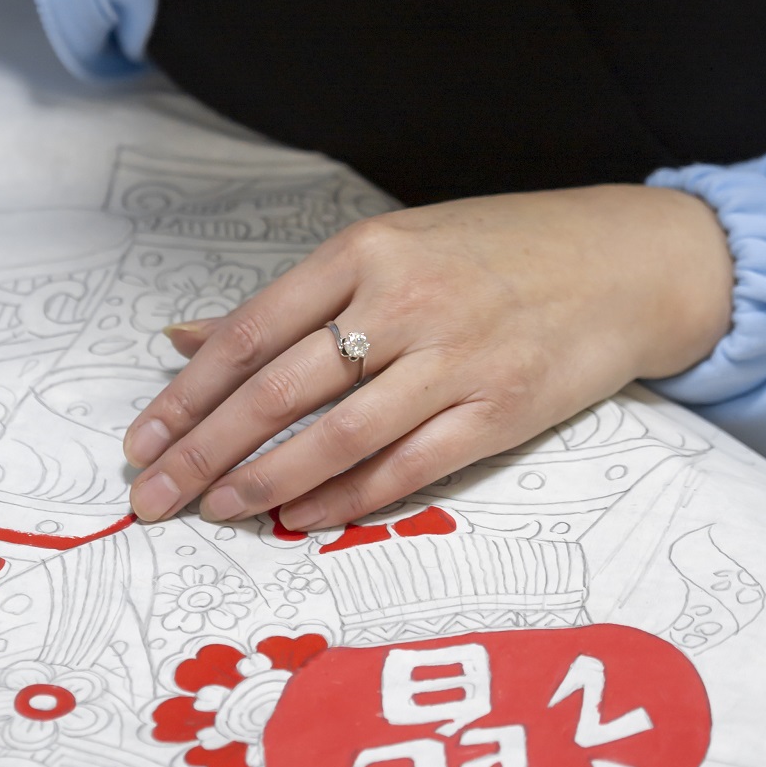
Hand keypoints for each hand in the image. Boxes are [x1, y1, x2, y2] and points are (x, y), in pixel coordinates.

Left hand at [123, 184, 732, 533]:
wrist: (623, 262)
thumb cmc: (497, 252)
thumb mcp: (392, 249)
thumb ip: (293, 301)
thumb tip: (186, 339)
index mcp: (367, 251)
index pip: (251, 332)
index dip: (187, 395)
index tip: (141, 440)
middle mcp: (404, 302)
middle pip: (278, 391)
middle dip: (204, 452)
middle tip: (152, 498)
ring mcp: (454, 359)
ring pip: (334, 436)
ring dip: (264, 483)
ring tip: (216, 511)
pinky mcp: (499, 411)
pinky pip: (404, 468)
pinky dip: (344, 498)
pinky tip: (300, 517)